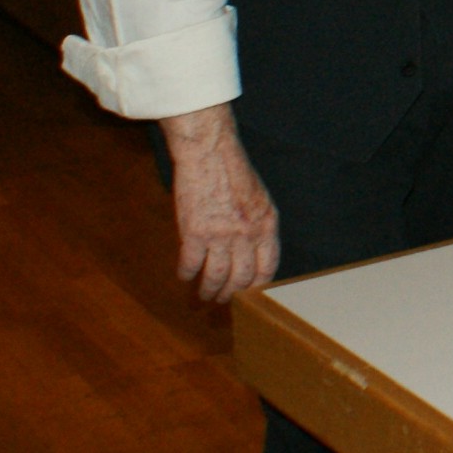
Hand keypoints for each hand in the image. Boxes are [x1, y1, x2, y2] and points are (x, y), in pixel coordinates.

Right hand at [158, 105, 279, 303]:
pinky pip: (190, 264)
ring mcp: (221, 235)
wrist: (210, 152)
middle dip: (231, 294)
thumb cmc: (234, 173)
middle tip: (222, 300)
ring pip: (216, 277)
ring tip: (204, 296)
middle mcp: (248, 234)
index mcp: (268, 224)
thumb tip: (253, 254)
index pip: (268, 268)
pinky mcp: (194, 232)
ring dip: (209, 291)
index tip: (249, 295)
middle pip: (241, 278)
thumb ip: (258, 227)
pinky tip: (185, 276)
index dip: (257, 286)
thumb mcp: (259, 199)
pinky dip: (186, 274)